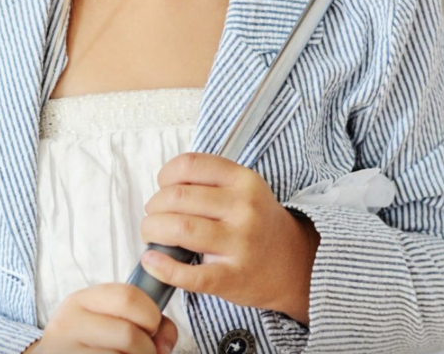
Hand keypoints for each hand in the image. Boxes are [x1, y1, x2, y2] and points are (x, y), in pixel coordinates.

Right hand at [32, 282, 178, 353]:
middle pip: (128, 333)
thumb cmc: (87, 342)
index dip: (151, 315)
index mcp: (81, 300)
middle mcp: (69, 323)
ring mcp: (67, 352)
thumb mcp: (105, 320)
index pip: (128, 296)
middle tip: (147, 351)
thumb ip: (140, 319)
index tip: (152, 328)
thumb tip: (164, 342)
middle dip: (147, 346)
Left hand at [139, 151, 318, 321]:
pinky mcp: (233, 278)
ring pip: (180, 228)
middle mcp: (244, 208)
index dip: (166, 175)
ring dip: (153, 230)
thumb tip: (162, 189)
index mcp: (244, 180)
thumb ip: (208, 181)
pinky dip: (164, 268)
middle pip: (179, 197)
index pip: (190, 165)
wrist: (293, 265)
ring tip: (151, 234)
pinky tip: (152, 262)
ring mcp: (240, 244)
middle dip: (154, 206)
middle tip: (152, 215)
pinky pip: (191, 274)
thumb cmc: (257, 224)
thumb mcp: (244, 189)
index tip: (162, 186)